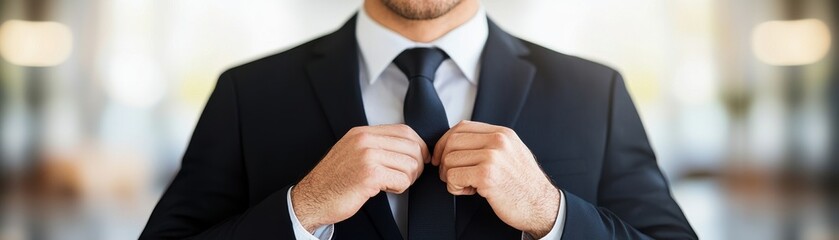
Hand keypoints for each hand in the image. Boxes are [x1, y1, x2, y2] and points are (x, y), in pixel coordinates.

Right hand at [292, 125, 428, 231]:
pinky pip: (402, 179)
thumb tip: (408, 147)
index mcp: (362, 133)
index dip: (419, 146)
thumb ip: (376, 145)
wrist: (312, 198)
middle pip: (411, 146)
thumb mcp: (353, 152)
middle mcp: (364, 140)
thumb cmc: (333, 181)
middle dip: (416, 165)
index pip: (404, 130)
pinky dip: (399, 188)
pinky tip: (386, 189)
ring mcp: (366, 156)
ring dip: (407, 178)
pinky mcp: (369, 175)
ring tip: (392, 183)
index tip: (421, 158)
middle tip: (407, 176)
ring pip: (410, 164)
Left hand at [434, 121, 559, 237]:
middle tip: (452, 176)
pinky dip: (455, 187)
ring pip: (449, 160)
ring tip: (467, 185)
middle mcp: (498, 140)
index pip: (461, 127)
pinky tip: (470, 191)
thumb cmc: (524, 184)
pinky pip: (453, 177)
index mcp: (502, 133)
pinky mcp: (487, 176)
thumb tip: (456, 141)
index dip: (445, 142)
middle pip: (452, 141)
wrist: (542, 206)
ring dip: (451, 177)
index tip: (441, 157)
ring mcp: (493, 157)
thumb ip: (489, 143)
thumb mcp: (511, 153)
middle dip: (444, 161)